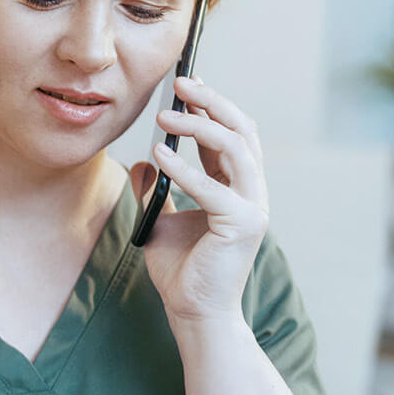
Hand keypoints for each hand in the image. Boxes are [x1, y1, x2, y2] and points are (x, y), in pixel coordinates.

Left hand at [128, 75, 268, 323]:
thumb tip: (140, 162)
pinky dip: (186, 168)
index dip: (211, 105)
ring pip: (235, 148)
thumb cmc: (181, 270)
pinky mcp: (244, 225)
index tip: (185, 83)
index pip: (230, 133)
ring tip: (164, 116)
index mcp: (236, 187)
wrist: (192, 312)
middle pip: (242, 130)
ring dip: (199, 126)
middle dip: (212, 102)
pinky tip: (160, 155)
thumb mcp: (159, 220)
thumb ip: (156, 191)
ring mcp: (253, 207)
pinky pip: (214, 188)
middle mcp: (251, 192)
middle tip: (180, 82)